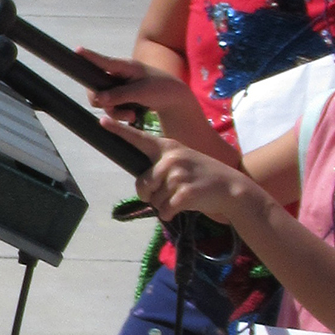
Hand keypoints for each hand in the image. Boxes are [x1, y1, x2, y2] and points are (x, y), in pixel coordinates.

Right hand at [79, 48, 200, 126]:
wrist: (173, 98)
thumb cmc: (160, 88)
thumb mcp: (141, 92)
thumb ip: (120, 94)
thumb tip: (99, 99)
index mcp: (124, 66)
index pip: (103, 61)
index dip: (89, 56)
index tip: (77, 49)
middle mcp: (117, 74)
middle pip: (95, 88)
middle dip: (103, 101)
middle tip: (114, 108)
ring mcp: (118, 86)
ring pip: (103, 101)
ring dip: (114, 112)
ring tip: (131, 116)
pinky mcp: (121, 97)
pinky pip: (111, 108)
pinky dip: (119, 114)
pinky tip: (132, 116)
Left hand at [104, 120, 262, 224]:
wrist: (232, 189)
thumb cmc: (202, 178)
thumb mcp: (184, 163)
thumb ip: (161, 168)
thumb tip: (143, 187)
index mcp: (168, 148)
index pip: (139, 139)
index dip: (120, 131)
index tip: (103, 121)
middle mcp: (171, 158)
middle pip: (142, 184)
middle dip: (152, 195)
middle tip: (170, 193)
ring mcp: (178, 175)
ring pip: (154, 201)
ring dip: (165, 205)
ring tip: (183, 196)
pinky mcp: (184, 193)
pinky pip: (164, 210)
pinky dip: (171, 214)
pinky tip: (186, 206)